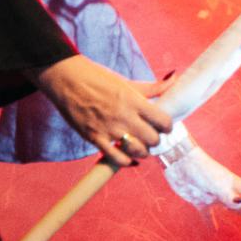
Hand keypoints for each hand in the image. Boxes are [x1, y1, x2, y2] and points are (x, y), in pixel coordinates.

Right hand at [34, 55, 173, 165]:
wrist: (67, 80)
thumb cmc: (98, 79)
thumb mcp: (128, 82)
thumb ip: (153, 87)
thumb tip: (174, 78)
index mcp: (135, 101)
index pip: (163, 121)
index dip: (167, 127)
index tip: (164, 126)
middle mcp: (124, 116)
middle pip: (153, 139)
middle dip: (155, 139)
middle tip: (151, 136)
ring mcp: (109, 129)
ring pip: (137, 151)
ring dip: (142, 151)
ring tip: (140, 146)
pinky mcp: (94, 138)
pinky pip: (115, 158)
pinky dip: (126, 162)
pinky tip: (129, 159)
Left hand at [159, 138, 240, 228]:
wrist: (177, 159)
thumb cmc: (197, 169)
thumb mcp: (214, 183)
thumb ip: (227, 194)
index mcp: (237, 187)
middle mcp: (231, 191)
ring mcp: (217, 196)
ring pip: (239, 209)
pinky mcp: (201, 200)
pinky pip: (209, 215)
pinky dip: (212, 223)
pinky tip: (215, 231)